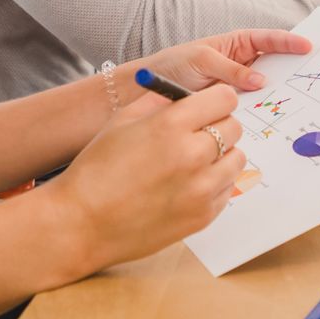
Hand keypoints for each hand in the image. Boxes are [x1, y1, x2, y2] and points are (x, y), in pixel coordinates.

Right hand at [44, 84, 246, 273]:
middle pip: (234, 127)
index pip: (225, 99)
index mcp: (171, 126)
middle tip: (197, 134)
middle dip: (218, 125)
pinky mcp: (203, 216)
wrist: (83, 223)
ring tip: (193, 161)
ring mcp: (201, 190)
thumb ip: (159, 103)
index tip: (209, 106)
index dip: (216, 99)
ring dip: (220, 155)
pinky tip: (188, 185)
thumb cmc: (96, 171)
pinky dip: (214, 183)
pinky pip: (227, 189)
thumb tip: (186, 95)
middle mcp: (192, 156)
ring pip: (236, 159)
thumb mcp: (122, 121)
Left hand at [138, 29, 311, 94]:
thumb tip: (261, 81)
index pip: (266, 40)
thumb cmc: (173, 66)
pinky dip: (265, 110)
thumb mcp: (202, 60)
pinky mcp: (232, 106)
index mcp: (235, 44)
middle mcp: (240, 64)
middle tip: (315, 72)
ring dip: (282, 92)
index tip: (307, 46)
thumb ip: (231, 70)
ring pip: (267, 88)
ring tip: (302, 97)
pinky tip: (276, 117)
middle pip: (274, 64)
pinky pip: (254, 107)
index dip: (287, 42)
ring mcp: (238, 87)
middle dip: (293, 67)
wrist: (148, 90)